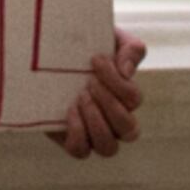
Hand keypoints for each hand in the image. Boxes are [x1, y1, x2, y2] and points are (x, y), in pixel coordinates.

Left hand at [54, 28, 145, 160]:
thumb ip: (130, 48)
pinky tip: (69, 109)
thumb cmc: (88, 45)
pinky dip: (77, 133)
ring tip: (81, 97)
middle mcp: (115, 121)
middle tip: (89, 82)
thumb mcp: (112, 38)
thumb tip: (126, 71)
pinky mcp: (70, 138)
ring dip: (96, 121)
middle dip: (109, 103)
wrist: (55, 52)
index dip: (117, 82)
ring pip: (108, 148)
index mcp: (127, 97)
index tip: (96, 59)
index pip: (133, 99)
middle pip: (129, 130)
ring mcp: (93, 133)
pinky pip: (79, 150)